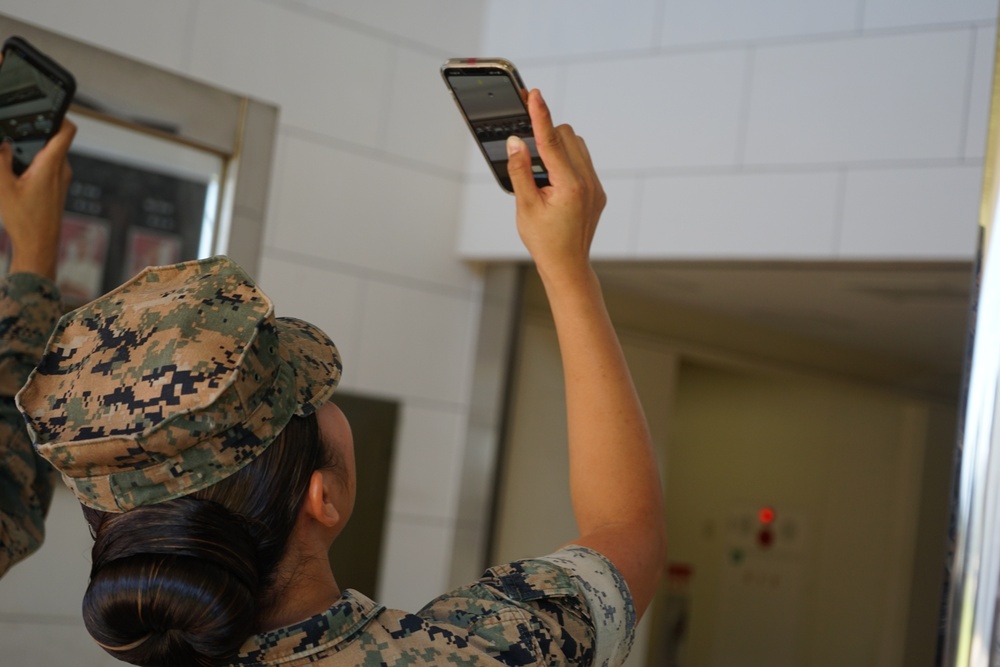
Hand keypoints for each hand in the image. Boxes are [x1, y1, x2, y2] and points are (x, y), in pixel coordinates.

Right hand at [0, 118, 76, 279]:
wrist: (39, 246)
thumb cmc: (25, 220)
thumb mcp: (3, 186)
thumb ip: (0, 159)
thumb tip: (2, 143)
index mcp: (52, 164)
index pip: (66, 130)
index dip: (59, 114)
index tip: (45, 106)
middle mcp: (61, 170)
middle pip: (53, 140)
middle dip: (34, 132)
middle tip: (15, 129)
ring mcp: (61, 180)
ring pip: (48, 154)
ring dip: (31, 150)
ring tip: (11, 151)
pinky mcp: (56, 189)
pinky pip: (47, 167)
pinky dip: (33, 163)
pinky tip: (16, 170)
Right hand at [506, 89, 605, 280]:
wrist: (568, 266)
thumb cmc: (543, 240)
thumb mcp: (525, 207)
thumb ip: (520, 171)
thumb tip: (515, 142)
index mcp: (569, 186)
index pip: (550, 140)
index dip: (539, 114)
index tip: (533, 94)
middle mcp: (587, 182)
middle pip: (566, 136)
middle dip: (546, 136)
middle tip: (529, 156)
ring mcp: (596, 186)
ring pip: (577, 145)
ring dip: (558, 147)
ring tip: (543, 174)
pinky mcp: (598, 191)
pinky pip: (584, 161)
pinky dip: (567, 161)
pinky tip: (554, 182)